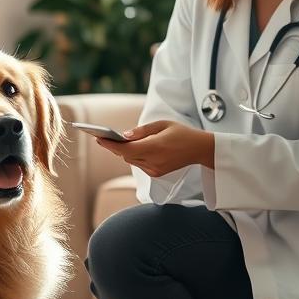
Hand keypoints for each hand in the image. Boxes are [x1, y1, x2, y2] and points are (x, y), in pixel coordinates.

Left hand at [96, 120, 213, 175]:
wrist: (200, 149)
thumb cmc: (182, 133)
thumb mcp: (162, 124)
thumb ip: (142, 130)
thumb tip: (124, 136)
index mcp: (155, 147)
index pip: (126, 148)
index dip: (110, 144)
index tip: (98, 139)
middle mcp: (153, 161)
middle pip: (126, 155)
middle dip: (114, 147)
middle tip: (101, 138)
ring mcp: (155, 170)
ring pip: (132, 160)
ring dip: (124, 152)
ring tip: (113, 142)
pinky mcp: (157, 174)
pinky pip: (139, 164)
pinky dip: (135, 157)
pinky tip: (132, 149)